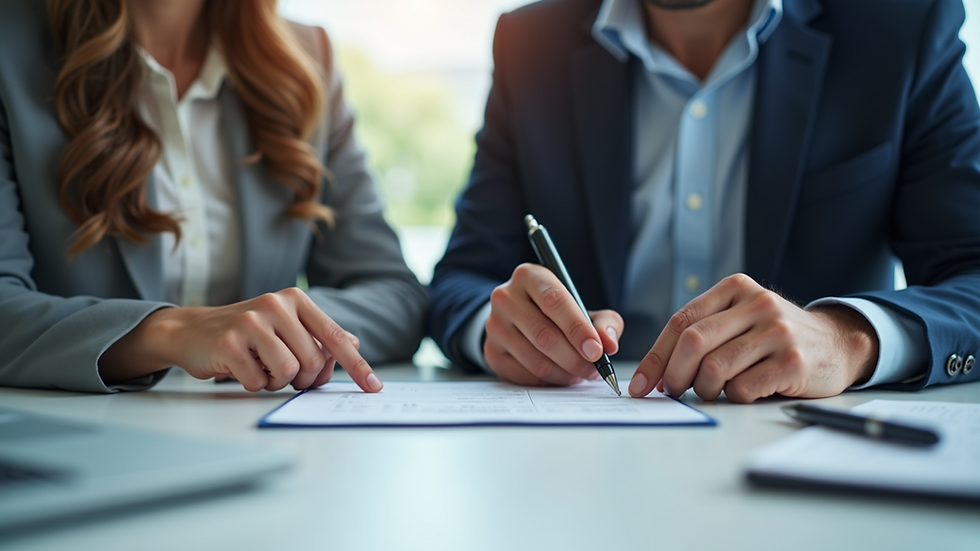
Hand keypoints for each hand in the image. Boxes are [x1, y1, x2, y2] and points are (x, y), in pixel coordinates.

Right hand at [101, 288, 381, 392]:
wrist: (191, 330)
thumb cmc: (245, 333)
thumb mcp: (284, 327)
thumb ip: (318, 336)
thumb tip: (355, 344)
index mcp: (295, 299)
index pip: (335, 337)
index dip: (356, 365)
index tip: (373, 387)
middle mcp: (276, 305)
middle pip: (312, 361)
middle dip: (302, 378)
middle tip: (282, 373)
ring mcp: (251, 322)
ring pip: (288, 372)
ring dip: (276, 382)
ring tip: (260, 367)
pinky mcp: (229, 342)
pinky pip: (259, 381)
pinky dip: (254, 384)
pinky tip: (240, 369)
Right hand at [483, 263, 622, 385]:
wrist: (520, 320)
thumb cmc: (556, 312)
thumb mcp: (584, 307)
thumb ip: (604, 322)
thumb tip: (609, 343)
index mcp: (530, 276)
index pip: (554, 300)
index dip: (578, 328)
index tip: (597, 350)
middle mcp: (505, 297)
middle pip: (544, 335)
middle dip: (575, 358)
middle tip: (594, 369)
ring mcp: (494, 326)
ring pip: (535, 359)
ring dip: (564, 373)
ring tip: (580, 373)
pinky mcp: (491, 352)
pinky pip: (525, 375)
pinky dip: (548, 381)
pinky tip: (560, 375)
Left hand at [627, 274, 877, 402]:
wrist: (838, 344)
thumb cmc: (776, 336)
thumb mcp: (741, 318)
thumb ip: (704, 332)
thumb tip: (656, 372)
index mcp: (735, 288)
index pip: (682, 322)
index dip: (656, 356)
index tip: (642, 385)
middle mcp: (757, 304)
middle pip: (693, 342)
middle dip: (673, 374)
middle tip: (672, 392)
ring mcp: (777, 331)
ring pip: (715, 368)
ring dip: (703, 389)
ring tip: (711, 391)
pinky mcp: (793, 362)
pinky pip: (742, 388)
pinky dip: (733, 397)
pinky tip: (743, 391)